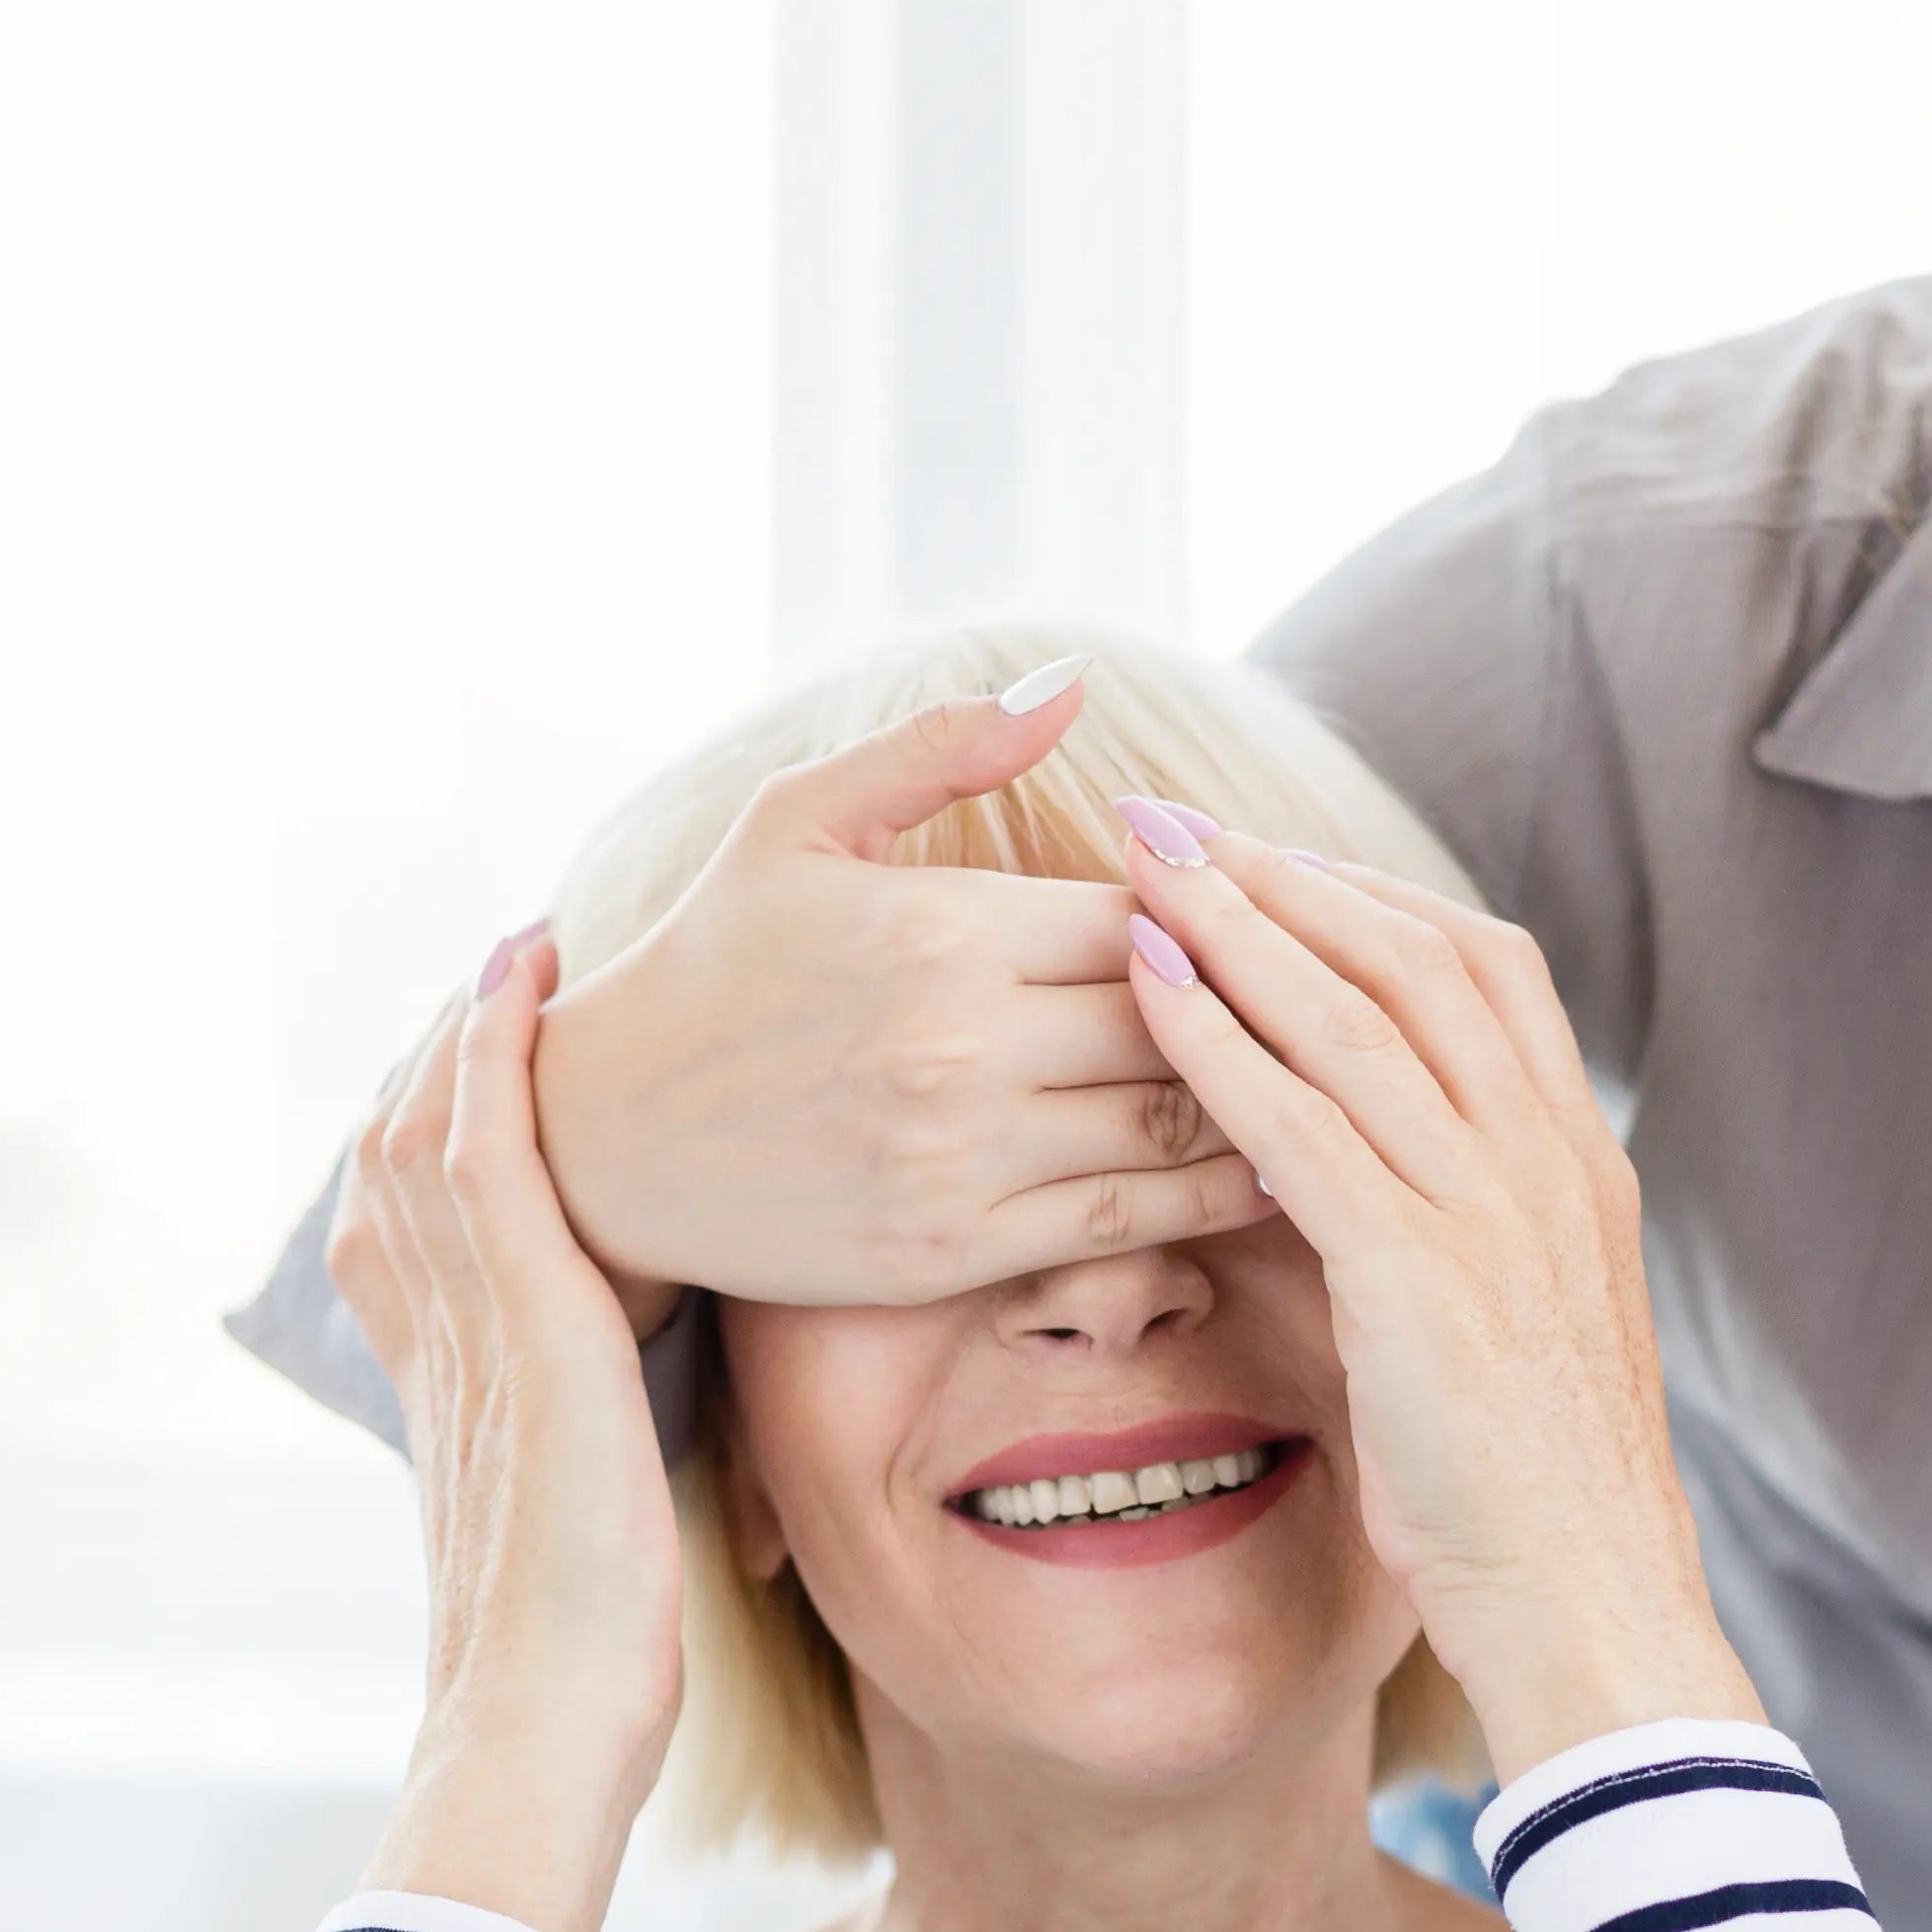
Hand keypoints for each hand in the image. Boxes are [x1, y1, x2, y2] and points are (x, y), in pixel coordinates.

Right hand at [326, 930, 683, 1931]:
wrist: (542, 1732)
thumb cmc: (588, 1675)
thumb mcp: (590, 1532)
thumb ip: (599, 1462)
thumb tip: (647, 1451)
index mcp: (445, 1391)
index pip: (411, 1223)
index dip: (440, 1132)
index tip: (483, 1065)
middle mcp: (436, 1344)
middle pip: (404, 1150)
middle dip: (448, 1057)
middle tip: (510, 972)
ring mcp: (471, 1331)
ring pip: (435, 1128)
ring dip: (475, 1028)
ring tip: (528, 953)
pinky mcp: (525, 1328)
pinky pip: (489, 1151)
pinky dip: (501, 1054)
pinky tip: (532, 975)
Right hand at [526, 676, 1276, 1313]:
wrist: (599, 1139)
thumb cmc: (712, 961)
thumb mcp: (799, 821)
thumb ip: (942, 749)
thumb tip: (1073, 682)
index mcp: (939, 928)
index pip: (1144, 910)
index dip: (1220, 907)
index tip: (1262, 907)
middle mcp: (958, 1045)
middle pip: (1179, 1013)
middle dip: (1259, 1000)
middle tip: (1332, 995)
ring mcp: (960, 1155)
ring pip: (1172, 1118)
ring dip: (1259, 1094)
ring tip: (1326, 1074)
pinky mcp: (954, 1249)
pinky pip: (1127, 1217)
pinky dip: (1214, 1190)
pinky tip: (1270, 1163)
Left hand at [1115, 833, 1762, 1781]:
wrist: (1597, 1609)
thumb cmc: (1540, 1502)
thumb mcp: (1521, 1337)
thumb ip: (1467, 1240)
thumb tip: (1372, 1190)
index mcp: (1579, 1164)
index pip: (1484, 966)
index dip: (1370, 896)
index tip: (1270, 858)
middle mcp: (1547, 1161)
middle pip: (1413, 955)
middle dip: (1285, 873)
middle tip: (1171, 819)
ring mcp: (1495, 1212)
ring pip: (1355, 1016)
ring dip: (1236, 926)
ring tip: (1136, 868)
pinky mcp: (1423, 1278)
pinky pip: (1303, 1124)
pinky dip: (1219, 1043)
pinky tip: (1146, 992)